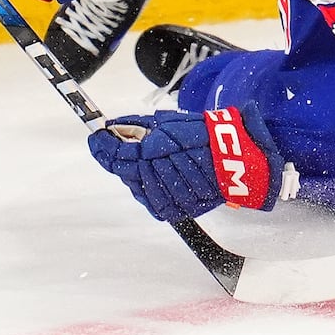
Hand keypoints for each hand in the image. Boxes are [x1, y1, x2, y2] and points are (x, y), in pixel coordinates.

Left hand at [88, 105, 293, 221]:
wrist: (239, 161)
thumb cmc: (206, 136)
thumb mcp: (170, 123)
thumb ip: (138, 126)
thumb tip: (111, 127)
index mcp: (157, 154)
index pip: (119, 154)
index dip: (104, 146)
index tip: (96, 136)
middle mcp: (159, 180)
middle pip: (126, 171)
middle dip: (123, 156)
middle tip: (125, 141)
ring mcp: (168, 199)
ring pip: (138, 186)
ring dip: (140, 172)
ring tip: (156, 158)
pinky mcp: (177, 211)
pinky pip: (153, 200)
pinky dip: (152, 187)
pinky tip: (162, 174)